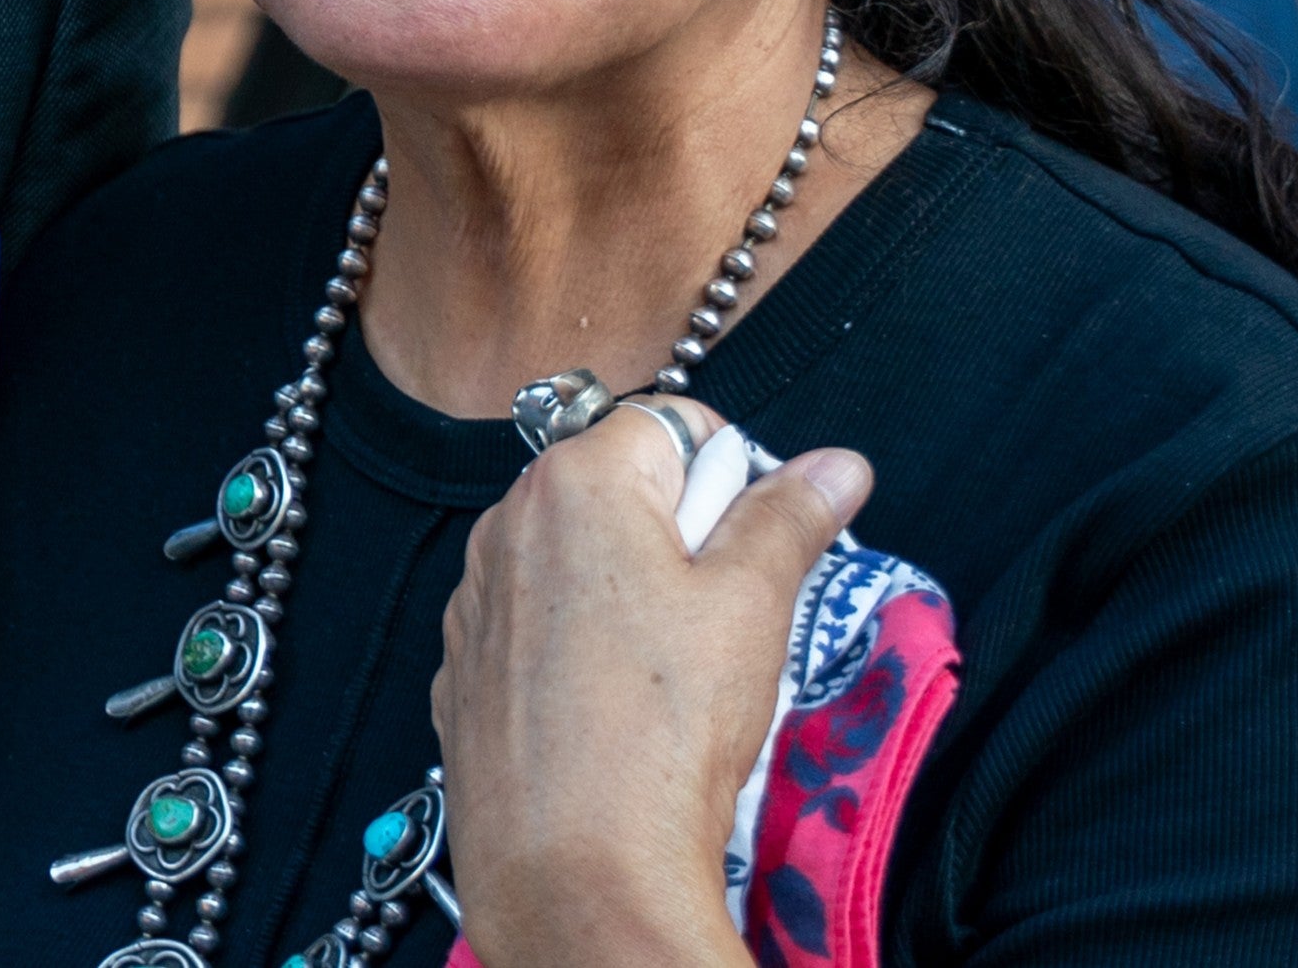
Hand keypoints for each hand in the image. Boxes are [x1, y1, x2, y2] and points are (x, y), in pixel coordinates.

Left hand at [431, 404, 870, 966]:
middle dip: (679, 535)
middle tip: (722, 615)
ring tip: (670, 675)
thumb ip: (789, 518)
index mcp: (576, 482)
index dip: (728, 473)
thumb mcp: (752, 607)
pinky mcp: (463, 672)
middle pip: (618, 489)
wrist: (576, 874)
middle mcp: (506, 523)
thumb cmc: (663, 732)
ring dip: (627, 593)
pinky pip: (535, 628)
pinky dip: (577, 649)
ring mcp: (475, 601)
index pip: (671, 422)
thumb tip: (834, 465)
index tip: (754, 539)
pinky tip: (615, 711)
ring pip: (575, 561)